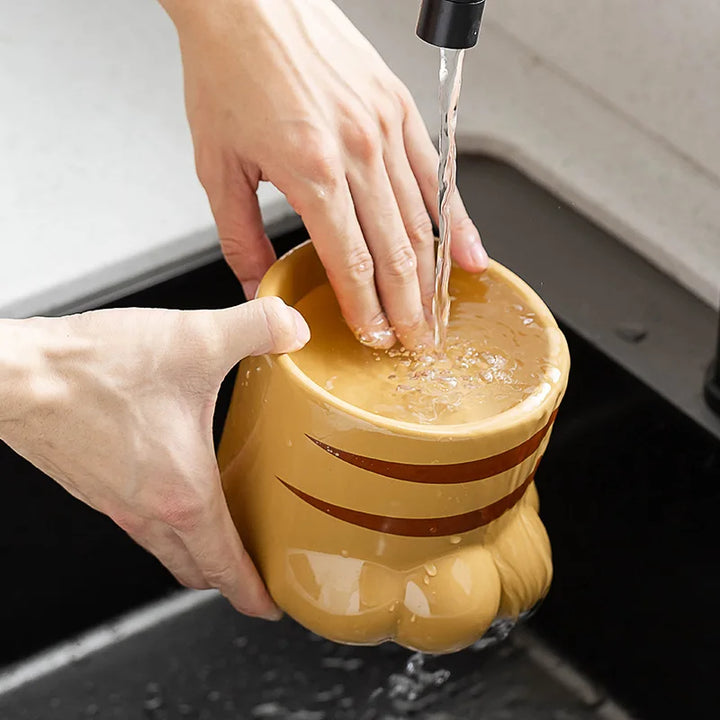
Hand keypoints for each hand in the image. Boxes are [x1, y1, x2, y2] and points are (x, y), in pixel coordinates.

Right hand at [0, 298, 309, 619]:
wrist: (16, 375)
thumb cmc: (94, 369)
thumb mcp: (197, 338)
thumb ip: (259, 328)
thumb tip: (294, 326)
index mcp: (183, 492)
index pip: (226, 566)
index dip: (254, 592)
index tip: (270, 605)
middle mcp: (146, 510)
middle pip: (194, 567)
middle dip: (227, 579)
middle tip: (253, 574)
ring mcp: (114, 502)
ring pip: (164, 547)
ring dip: (194, 551)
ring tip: (219, 533)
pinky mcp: (92, 484)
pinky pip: (137, 520)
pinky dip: (164, 522)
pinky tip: (173, 485)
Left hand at [161, 0, 486, 348]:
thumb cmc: (229, 71)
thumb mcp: (217, 164)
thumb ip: (239, 236)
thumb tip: (255, 284)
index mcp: (311, 170)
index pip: (352, 262)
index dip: (368, 309)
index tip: (377, 337)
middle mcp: (358, 151)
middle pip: (396, 251)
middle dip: (409, 307)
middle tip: (419, 343)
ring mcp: (386, 128)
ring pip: (423, 220)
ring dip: (434, 275)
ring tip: (440, 312)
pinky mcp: (399, 108)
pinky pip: (438, 175)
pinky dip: (456, 219)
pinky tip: (468, 253)